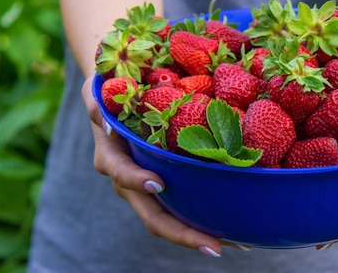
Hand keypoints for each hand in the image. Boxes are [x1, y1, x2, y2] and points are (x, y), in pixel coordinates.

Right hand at [81, 77, 226, 256]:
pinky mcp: (169, 185)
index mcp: (112, 158)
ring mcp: (150, 188)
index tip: (158, 183)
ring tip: (241, 243)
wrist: (121, 96)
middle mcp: (131, 182)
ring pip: (173, 219)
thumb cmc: (110, 90)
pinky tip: (240, 226)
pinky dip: (209, 218)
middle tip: (216, 247)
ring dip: (203, 234)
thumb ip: (96, 104)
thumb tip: (106, 122)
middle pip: (154, 216)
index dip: (137, 181)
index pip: (122, 174)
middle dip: (183, 234)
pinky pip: (186, 206)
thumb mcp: (97, 90)